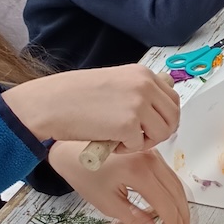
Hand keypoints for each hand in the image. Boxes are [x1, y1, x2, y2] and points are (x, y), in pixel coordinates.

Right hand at [2, 66, 179, 152]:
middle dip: (159, 133)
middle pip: (173, 117)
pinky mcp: (129, 124)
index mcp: (143, 74)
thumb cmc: (75, 96)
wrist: (50, 103)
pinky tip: (108, 142)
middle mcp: (145, 85)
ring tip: (121, 140)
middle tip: (137, 138)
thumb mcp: (116, 83)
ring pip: (162, 133)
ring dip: (144, 142)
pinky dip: (126, 149)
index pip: (172, 99)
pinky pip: (140, 145)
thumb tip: (159, 107)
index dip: (163, 117)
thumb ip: (138, 91)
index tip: (149, 127)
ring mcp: (139, 104)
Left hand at [48, 143, 190, 223]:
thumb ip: (135, 219)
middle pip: (176, 192)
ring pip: (176, 183)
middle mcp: (151, 160)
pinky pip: (170, 176)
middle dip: (182, 217)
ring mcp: (154, 154)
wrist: (73, 151)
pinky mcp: (152, 154)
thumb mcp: (107, 203)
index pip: (165, 202)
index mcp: (139, 172)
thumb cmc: (86, 176)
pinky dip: (174, 194)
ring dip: (181, 206)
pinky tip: (174, 208)